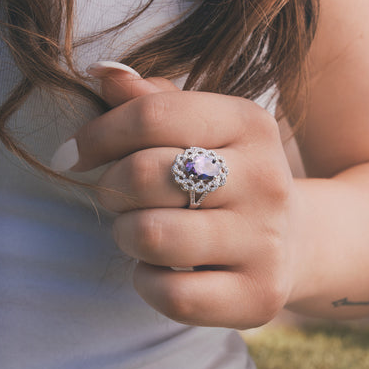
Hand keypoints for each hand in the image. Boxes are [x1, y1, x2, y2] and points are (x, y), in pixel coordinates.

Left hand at [54, 62, 298, 328]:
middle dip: (111, 186)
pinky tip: (159, 268)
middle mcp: (266, 179)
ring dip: (126, 234)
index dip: (98, 134)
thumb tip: (102, 73)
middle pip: (144, 174)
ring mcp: (266, 241)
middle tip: (117, 194)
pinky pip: (171, 294)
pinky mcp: (259, 295)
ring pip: (151, 235)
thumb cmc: (230, 175)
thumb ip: (153, 100)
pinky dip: (147, 281)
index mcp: (249, 123)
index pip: (153, 114)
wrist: (292, 238)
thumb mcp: (204, 127)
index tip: (76, 153)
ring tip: (141, 229)